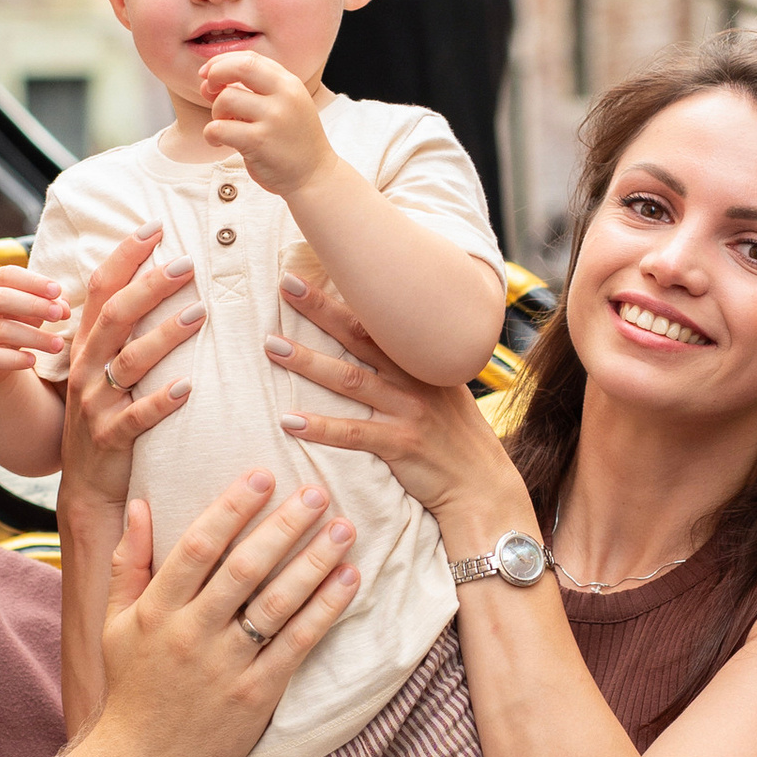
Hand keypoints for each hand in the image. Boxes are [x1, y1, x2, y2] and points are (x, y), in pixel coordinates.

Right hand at [0, 262, 68, 386]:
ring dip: (33, 337)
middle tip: (58, 315)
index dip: (32, 281)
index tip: (57, 291)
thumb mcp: (30, 311)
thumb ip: (49, 305)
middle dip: (32, 305)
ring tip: (58, 345)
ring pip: (0, 330)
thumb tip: (64, 308)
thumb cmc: (12, 324)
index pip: (6, 275)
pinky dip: (14, 359)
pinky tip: (33, 360)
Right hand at [63, 232, 203, 507]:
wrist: (87, 486)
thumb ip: (122, 333)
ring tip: (198, 313)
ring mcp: (96, 404)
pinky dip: (161, 401)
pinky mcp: (111, 437)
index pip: (101, 289)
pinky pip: (137, 417)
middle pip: (116, 317)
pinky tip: (188, 388)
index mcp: (86, 345)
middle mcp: (86, 368)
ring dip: (164, 337)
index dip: (125, 257)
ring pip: (129, 362)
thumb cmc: (105, 419)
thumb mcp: (103, 370)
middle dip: (150, 286)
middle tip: (187, 264)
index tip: (154, 227)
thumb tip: (156, 286)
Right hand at [95, 470, 360, 756]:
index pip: (197, 546)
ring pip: (277, 603)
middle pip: (244, 568)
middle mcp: (190, 634)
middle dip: (283, 526)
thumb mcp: (115, 623)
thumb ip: (130, 562)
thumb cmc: (129, 689)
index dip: (232, 507)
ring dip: (314, 562)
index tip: (262, 475)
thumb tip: (140, 502)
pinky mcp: (255, 695)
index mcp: (156, 611)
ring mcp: (225, 666)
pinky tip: (349, 580)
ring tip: (344, 527)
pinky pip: (297, 644)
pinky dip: (325, 610)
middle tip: (316, 491)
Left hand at [200, 47, 332, 195]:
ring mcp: (273, 118)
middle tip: (209, 90)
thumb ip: (251, 90)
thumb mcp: (283, 105)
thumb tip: (207, 81)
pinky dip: (211, 134)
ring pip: (225, 99)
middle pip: (240, 67)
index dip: (222, 62)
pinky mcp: (259, 141)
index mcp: (289, 83)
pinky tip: (220, 142)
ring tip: (224, 126)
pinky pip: (218, 128)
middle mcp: (284, 96)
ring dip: (216, 113)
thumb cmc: (292, 140)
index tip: (209, 73)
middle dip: (215, 74)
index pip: (250, 58)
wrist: (314, 175)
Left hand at [266, 279, 520, 536]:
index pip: (379, 318)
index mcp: (422, 360)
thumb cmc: (457, 440)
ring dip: (308, 361)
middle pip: (360, 335)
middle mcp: (414, 378)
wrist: (484, 486)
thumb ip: (413, 367)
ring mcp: (409, 410)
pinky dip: (320, 426)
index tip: (316, 270)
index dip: (347, 293)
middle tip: (286, 284)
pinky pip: (353, 433)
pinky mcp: (402, 444)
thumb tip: (377, 342)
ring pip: (350, 379)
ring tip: (273, 345)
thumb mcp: (443, 391)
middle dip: (321, 309)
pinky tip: (288, 421)